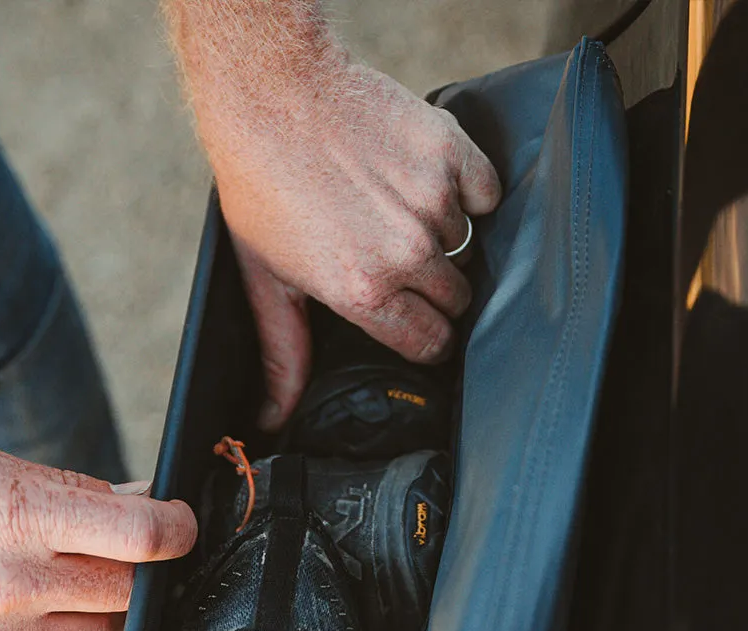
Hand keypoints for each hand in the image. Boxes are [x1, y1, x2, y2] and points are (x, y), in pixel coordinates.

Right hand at [0, 444, 195, 630]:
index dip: (179, 529)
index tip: (181, 525)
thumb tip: (148, 503)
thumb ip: (80, 493)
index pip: (144, 535)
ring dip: (94, 607)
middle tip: (112, 550)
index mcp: (23, 514)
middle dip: (133, 570)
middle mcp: (11, 581)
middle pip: (128, 592)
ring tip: (52, 577)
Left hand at [211, 62, 500, 428]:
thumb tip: (275, 415)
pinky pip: (485, 194)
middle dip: (431, 291)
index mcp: (364, 292)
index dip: (423, 338)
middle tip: (395, 261)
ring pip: (466, 246)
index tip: (414, 324)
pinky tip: (422, 184)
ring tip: (394, 212)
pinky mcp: (449, 152)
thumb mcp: (266, 281)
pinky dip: (465, 192)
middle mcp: (406, 253)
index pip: (430, 344)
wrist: (271, 97)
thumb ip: (284, 353)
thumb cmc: (262, 188)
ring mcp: (432, 200)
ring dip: (440, 238)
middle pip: (456, 299)